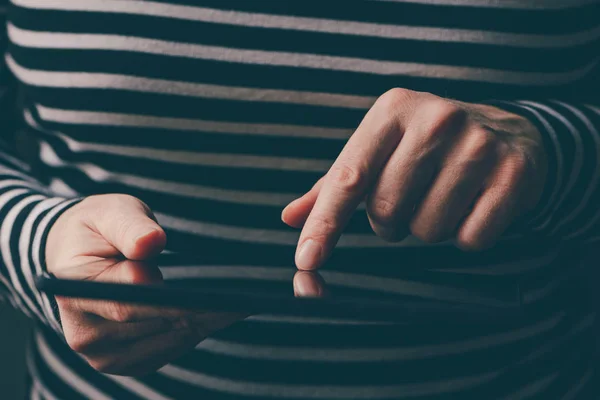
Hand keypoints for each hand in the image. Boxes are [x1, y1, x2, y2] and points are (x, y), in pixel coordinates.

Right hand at [46, 194, 240, 375]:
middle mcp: (83, 332)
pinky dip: (193, 333)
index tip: (207, 295)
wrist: (79, 254)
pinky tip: (216, 315)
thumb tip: (150, 243)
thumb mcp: (113, 212)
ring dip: (199, 324)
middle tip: (236, 298)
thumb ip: (130, 226)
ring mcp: (102, 353)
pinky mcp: (123, 361)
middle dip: (194, 310)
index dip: (169, 300)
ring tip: (233, 305)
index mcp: (73, 289)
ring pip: (164, 342)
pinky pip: (166, 351)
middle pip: (151, 326)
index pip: (127, 304)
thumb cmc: (100, 229)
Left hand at [282, 89, 546, 269]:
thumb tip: (289, 217)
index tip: (306, 260)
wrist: (508, 132)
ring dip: (428, 228)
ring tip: (442, 198)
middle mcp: (436, 118)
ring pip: (428, 230)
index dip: (325, 223)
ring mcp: (479, 143)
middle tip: (408, 202)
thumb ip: (335, 184)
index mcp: (392, 110)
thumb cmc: (427, 147)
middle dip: (390, 222)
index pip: (349, 178)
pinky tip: (472, 205)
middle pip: (387, 211)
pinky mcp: (513, 173)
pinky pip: (470, 238)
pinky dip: (465, 235)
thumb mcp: (380, 150)